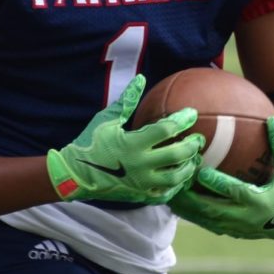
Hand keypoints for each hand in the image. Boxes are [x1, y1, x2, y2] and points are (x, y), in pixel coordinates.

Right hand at [47, 75, 203, 203]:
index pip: (166, 129)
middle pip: (177, 155)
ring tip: (193, 157)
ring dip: (189, 166)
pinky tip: (181, 176)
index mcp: (131, 144)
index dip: (183, 120)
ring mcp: (141, 183)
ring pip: (176, 177)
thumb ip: (127, 101)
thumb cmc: (90, 143)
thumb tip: (141, 78)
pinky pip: (166, 193)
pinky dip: (177, 185)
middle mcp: (139, 165)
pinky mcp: (140, 195)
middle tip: (199, 138)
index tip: (192, 113)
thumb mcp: (106, 120)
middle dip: (192, 145)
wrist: (74, 175)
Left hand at [170, 116, 273, 241]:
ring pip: (206, 219)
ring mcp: (238, 228)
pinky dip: (192, 215)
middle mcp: (246, 217)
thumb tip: (271, 119)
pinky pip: (208, 224)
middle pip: (213, 209)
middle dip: (192, 197)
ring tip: (170, 193)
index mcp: (260, 201)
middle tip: (177, 180)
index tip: (201, 171)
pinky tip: (177, 203)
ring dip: (187, 208)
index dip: (217, 183)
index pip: (235, 192)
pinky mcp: (232, 233)